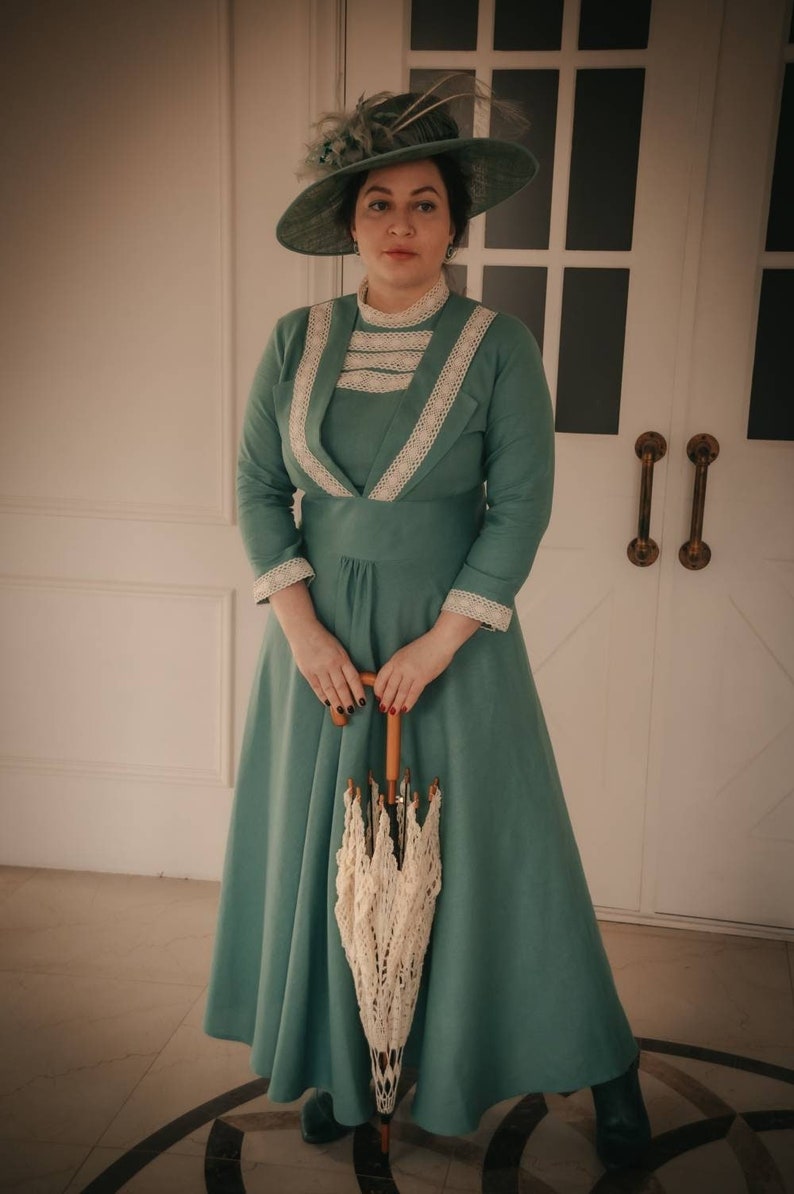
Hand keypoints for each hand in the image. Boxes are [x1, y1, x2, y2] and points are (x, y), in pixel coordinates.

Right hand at [268, 581, 364, 712]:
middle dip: (347, 700)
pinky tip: (327, 703)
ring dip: (336, 702)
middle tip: (352, 710)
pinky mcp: (308, 672)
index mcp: (341, 658)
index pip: (353, 678)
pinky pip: (317, 688)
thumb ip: (344, 664)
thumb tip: (353, 682)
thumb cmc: (324, 640)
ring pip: (329, 690)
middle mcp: (331, 665)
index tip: (362, 702)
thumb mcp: (339, 649)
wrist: (303, 631)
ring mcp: (318, 669)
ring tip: (341, 711)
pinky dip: (323, 697)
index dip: (358, 691)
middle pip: (341, 687)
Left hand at [374, 630, 456, 714]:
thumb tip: (395, 681)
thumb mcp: (406, 653)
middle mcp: (400, 666)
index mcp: (395, 659)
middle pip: (390, 687)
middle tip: (383, 709)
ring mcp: (411, 672)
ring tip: (393, 712)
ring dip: (396, 704)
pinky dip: (408, 703)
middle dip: (386, 700)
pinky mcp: (422, 678)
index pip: (381, 677)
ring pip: (400, 692)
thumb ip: (399, 665)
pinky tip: (405, 709)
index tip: (379, 696)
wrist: (441, 641)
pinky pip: (413, 694)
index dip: (378, 689)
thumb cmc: (426, 647)